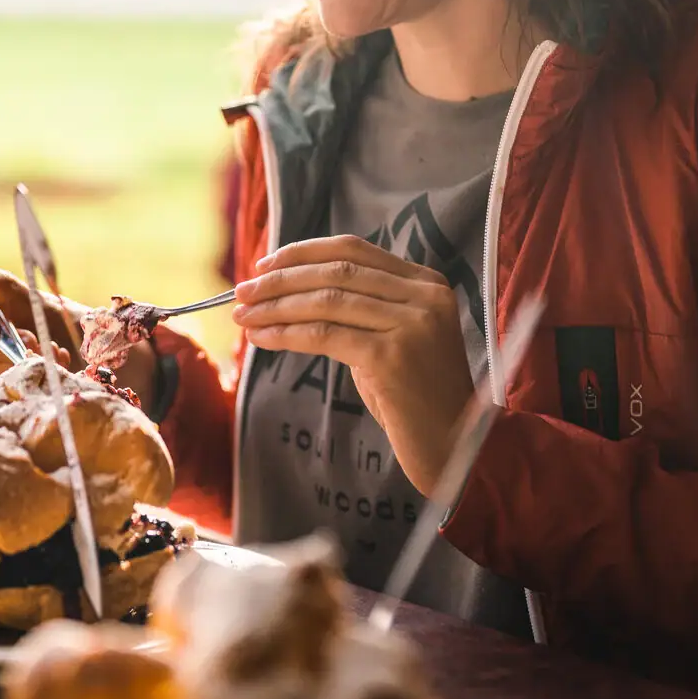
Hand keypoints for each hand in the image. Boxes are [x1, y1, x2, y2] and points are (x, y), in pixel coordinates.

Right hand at [0, 254, 156, 401]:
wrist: (110, 363)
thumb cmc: (69, 327)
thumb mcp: (43, 304)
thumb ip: (7, 288)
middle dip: (7, 346)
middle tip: (41, 345)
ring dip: (25, 366)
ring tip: (59, 360)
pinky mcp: (3, 403)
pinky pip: (3, 398)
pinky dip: (33, 387)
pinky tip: (57, 380)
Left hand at [232, 236, 474, 494]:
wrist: (455, 447)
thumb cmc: (416, 396)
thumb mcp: (394, 338)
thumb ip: (362, 307)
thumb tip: (291, 289)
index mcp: (426, 282)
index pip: (354, 250)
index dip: (304, 253)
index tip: (265, 264)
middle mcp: (424, 296)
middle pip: (336, 273)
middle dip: (281, 279)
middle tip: (241, 291)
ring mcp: (411, 324)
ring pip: (327, 302)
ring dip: (276, 307)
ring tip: (243, 316)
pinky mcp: (391, 356)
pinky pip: (324, 336)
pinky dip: (286, 335)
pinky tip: (262, 339)